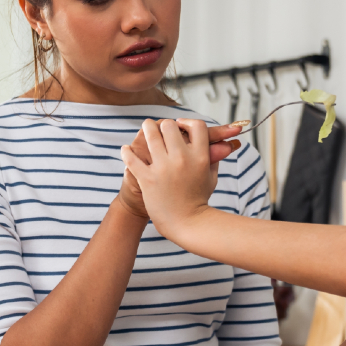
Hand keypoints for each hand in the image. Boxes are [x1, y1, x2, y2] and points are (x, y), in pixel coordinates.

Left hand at [120, 119, 218, 234]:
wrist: (187, 224)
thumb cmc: (199, 200)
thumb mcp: (211, 176)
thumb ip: (213, 156)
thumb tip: (218, 140)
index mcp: (200, 157)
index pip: (196, 125)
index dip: (187, 122)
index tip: (180, 126)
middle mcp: (182, 159)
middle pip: (170, 126)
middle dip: (164, 126)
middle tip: (160, 129)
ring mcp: (164, 168)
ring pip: (150, 134)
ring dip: (147, 129)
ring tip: (146, 128)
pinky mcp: (147, 178)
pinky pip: (132, 157)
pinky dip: (127, 152)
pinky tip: (127, 150)